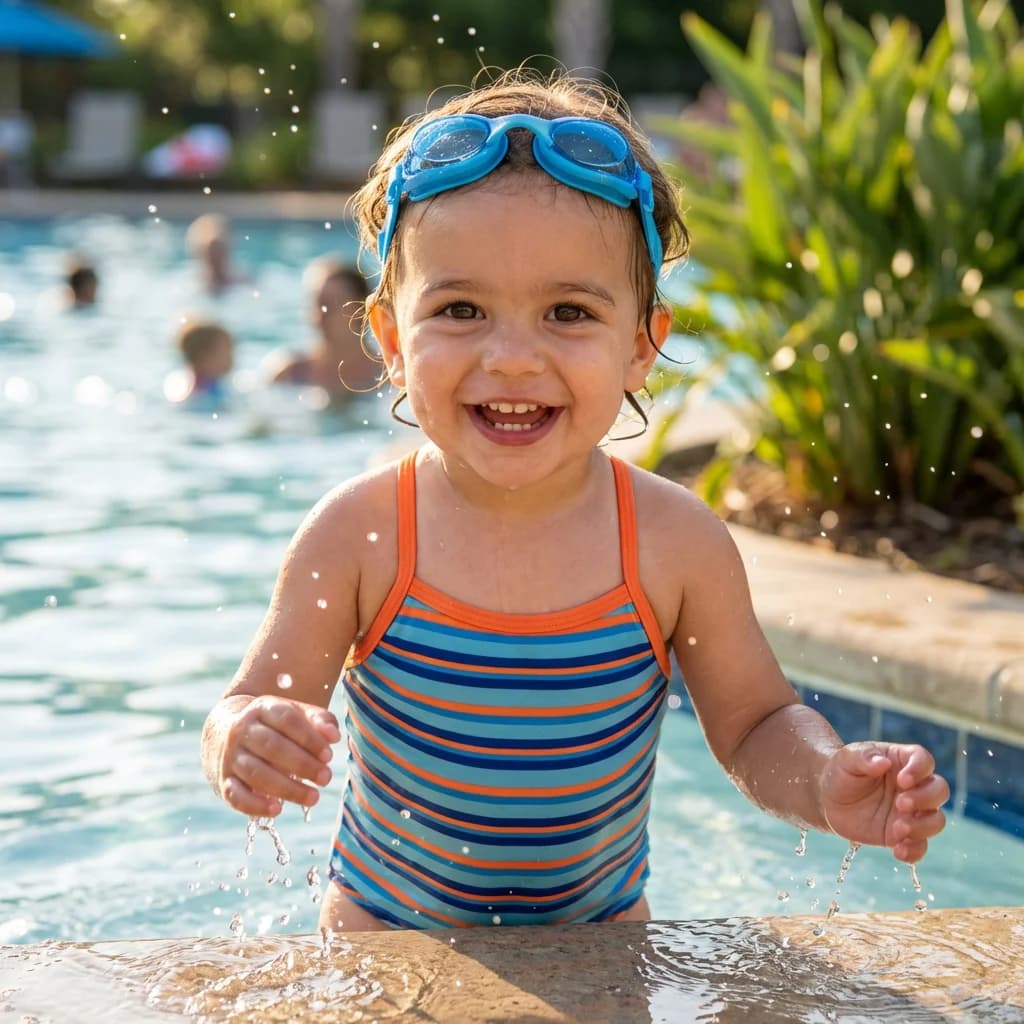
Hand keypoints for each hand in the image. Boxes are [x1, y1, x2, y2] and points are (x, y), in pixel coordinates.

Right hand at [216, 696, 340, 816]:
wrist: (224, 732)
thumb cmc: (274, 725)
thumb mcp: (295, 714)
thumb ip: (319, 721)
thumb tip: (333, 736)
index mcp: (262, 708)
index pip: (287, 720)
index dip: (309, 738)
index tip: (329, 755)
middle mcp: (242, 731)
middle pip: (272, 746)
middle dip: (302, 764)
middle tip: (326, 778)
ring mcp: (230, 756)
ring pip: (256, 773)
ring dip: (287, 788)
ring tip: (314, 797)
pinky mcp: (223, 781)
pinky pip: (236, 795)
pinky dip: (255, 805)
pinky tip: (278, 809)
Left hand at [820, 742, 948, 861]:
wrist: (828, 799)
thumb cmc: (841, 772)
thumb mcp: (847, 759)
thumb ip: (864, 757)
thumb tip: (883, 762)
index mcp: (902, 761)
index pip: (924, 760)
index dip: (919, 770)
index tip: (903, 780)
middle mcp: (914, 786)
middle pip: (939, 789)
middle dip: (925, 799)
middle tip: (900, 804)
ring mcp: (912, 812)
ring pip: (936, 819)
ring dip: (922, 826)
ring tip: (897, 829)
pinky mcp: (904, 835)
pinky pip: (921, 846)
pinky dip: (915, 851)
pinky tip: (898, 851)